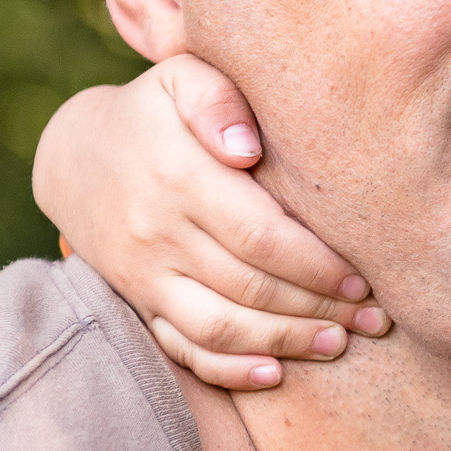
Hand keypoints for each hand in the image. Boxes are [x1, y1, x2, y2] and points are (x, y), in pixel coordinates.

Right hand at [32, 55, 386, 389]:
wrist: (75, 154)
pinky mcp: (137, 300)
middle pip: (250, 287)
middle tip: (374, 320)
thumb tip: (245, 148)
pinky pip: (179, 347)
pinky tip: (274, 372)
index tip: (366, 279)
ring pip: (218, 326)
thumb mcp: (183, 78)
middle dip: (319, 309)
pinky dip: (227, 369)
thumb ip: (218, 101)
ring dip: (284, 342)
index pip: (262, 236)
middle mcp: (158, 232)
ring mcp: (143, 273)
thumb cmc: (156, 111)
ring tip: (338, 343)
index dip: (318, 265)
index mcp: (181, 178)